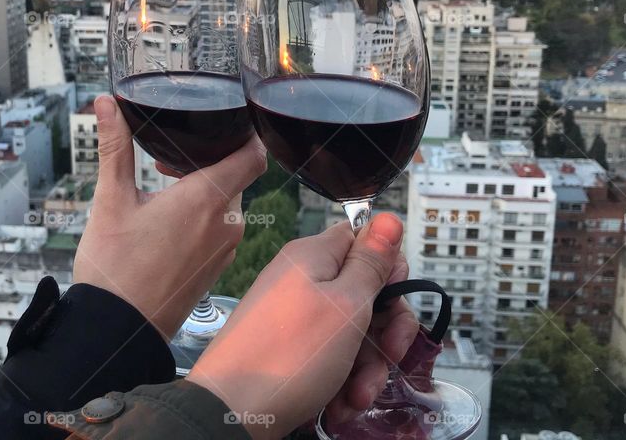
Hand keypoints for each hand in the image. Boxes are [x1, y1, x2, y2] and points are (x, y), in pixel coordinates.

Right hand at [73, 95, 266, 338]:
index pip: (253, 155)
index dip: (246, 133)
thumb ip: (114, 147)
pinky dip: (202, 217)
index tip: (223, 124)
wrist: (116, 331)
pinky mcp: (217, 268)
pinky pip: (220, 229)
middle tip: (166, 162)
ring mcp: (225, 249)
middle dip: (205, 161)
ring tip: (161, 192)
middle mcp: (226, 223)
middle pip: (235, 175)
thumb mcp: (111, 200)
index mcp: (206, 199)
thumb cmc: (114, 268)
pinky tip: (166, 223)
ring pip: (226, 203)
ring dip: (201, 190)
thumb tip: (106, 104)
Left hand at [187, 214, 416, 439]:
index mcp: (314, 256)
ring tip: (356, 398)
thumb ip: (371, 263)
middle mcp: (303, 279)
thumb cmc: (293, 353)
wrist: (230, 410)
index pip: (364, 240)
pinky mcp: (289, 348)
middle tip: (391, 357)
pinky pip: (329, 356)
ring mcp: (294, 315)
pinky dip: (340, 381)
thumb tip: (388, 216)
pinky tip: (339, 406)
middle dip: (384, 332)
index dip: (389, 269)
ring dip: (364, 368)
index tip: (395, 302)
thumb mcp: (346, 305)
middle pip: (365, 292)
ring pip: (351, 332)